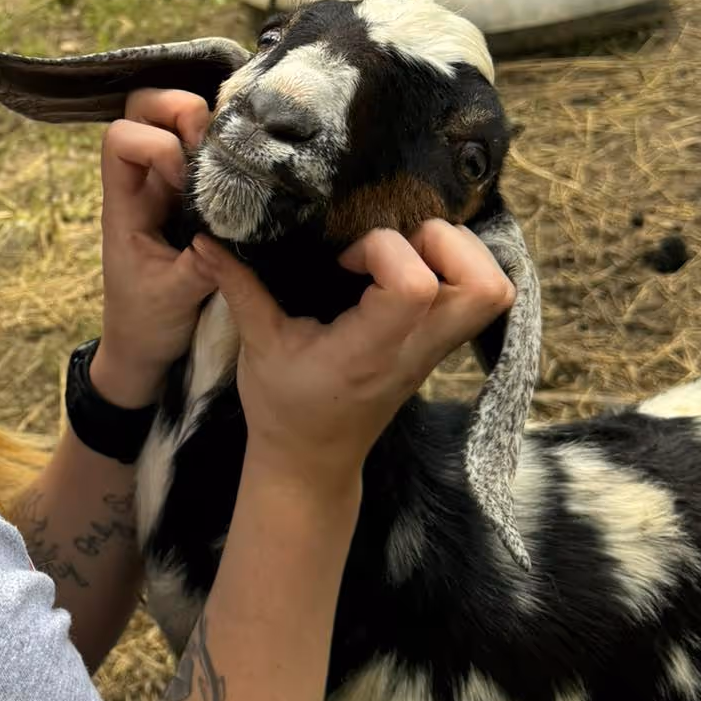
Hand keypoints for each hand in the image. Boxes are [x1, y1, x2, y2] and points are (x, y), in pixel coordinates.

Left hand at [96, 87, 219, 402]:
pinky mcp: (191, 193)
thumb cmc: (147, 322)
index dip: (155, 145)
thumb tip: (229, 231)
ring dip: (205, 122)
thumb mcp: (175, 299)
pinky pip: (202, 146)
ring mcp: (165, 183)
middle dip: (179, 108)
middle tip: (212, 143)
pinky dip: (223, 142)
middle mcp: (141, 183)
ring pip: (172, 116)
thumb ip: (202, 266)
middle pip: (141, 107)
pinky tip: (243, 167)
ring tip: (231, 156)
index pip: (119, 139)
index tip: (181, 181)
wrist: (143, 348)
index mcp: (123, 204)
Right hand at [190, 220, 515, 487]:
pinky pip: (483, 297)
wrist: (312, 461)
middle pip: (483, 286)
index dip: (386, 251)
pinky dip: (462, 266)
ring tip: (405, 249)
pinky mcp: (440, 344)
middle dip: (443, 242)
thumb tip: (205, 238)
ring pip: (495, 289)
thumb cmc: (284, 407)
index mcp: (370, 351)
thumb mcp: (258, 346)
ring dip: (459, 252)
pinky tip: (412, 262)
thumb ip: (239, 287)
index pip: (416, 288)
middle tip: (395, 241)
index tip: (347, 257)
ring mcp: (436, 349)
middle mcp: (416, 349)